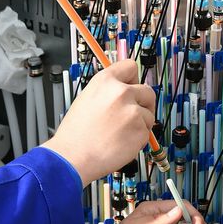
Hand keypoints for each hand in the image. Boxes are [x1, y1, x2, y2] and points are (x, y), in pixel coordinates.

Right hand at [42, 60, 153, 185]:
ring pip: (149, 114)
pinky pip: (147, 132)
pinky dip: (138, 138)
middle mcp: (121, 92)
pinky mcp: (141, 130)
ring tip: (119, 133)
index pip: (130, 66)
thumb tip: (125, 90)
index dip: (132, 79)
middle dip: (142, 103)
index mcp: (105, 81)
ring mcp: (132, 111)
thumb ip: (108, 91)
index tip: (132, 87)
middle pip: (147, 91)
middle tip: (130, 115)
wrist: (73, 157)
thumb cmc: (75, 133)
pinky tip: (121, 142)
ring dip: (140, 123)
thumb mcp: (86, 99)